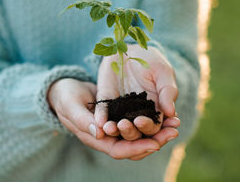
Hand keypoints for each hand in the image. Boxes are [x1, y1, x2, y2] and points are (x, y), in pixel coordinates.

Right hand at [47, 78, 163, 159]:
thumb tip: (102, 132)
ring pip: (138, 136)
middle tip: (173, 132)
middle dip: (154, 141)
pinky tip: (165, 114)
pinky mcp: (119, 116)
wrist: (65, 88)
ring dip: (157, 132)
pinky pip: (137, 123)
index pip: (118, 150)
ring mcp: (114, 127)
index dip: (136, 148)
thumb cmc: (65, 97)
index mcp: (94, 138)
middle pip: (133, 146)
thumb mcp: (71, 106)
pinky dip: (151, 120)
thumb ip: (84, 120)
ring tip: (175, 124)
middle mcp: (107, 137)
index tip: (155, 144)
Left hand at [95, 44, 179, 142]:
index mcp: (155, 111)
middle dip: (131, 131)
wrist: (130, 49)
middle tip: (125, 124)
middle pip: (135, 131)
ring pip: (118, 126)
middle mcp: (137, 114)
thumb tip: (171, 112)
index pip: (154, 127)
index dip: (150, 129)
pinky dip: (101, 117)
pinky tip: (99, 122)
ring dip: (114, 129)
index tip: (143, 122)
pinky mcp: (106, 101)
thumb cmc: (151, 61)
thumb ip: (168, 91)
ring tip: (111, 128)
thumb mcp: (163, 72)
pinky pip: (103, 111)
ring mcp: (121, 109)